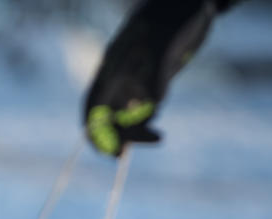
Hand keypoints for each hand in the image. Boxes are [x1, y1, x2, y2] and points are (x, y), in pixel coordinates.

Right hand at [83, 0, 218, 156]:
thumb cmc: (177, 13)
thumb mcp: (170, 42)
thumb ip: (160, 73)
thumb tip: (154, 104)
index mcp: (114, 64)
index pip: (94, 104)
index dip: (95, 131)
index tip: (110, 152)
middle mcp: (119, 74)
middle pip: (108, 114)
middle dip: (121, 135)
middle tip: (139, 149)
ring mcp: (134, 77)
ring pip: (125, 114)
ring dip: (137, 130)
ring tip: (159, 137)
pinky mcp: (150, 78)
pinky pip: (142, 107)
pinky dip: (146, 120)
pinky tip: (156, 125)